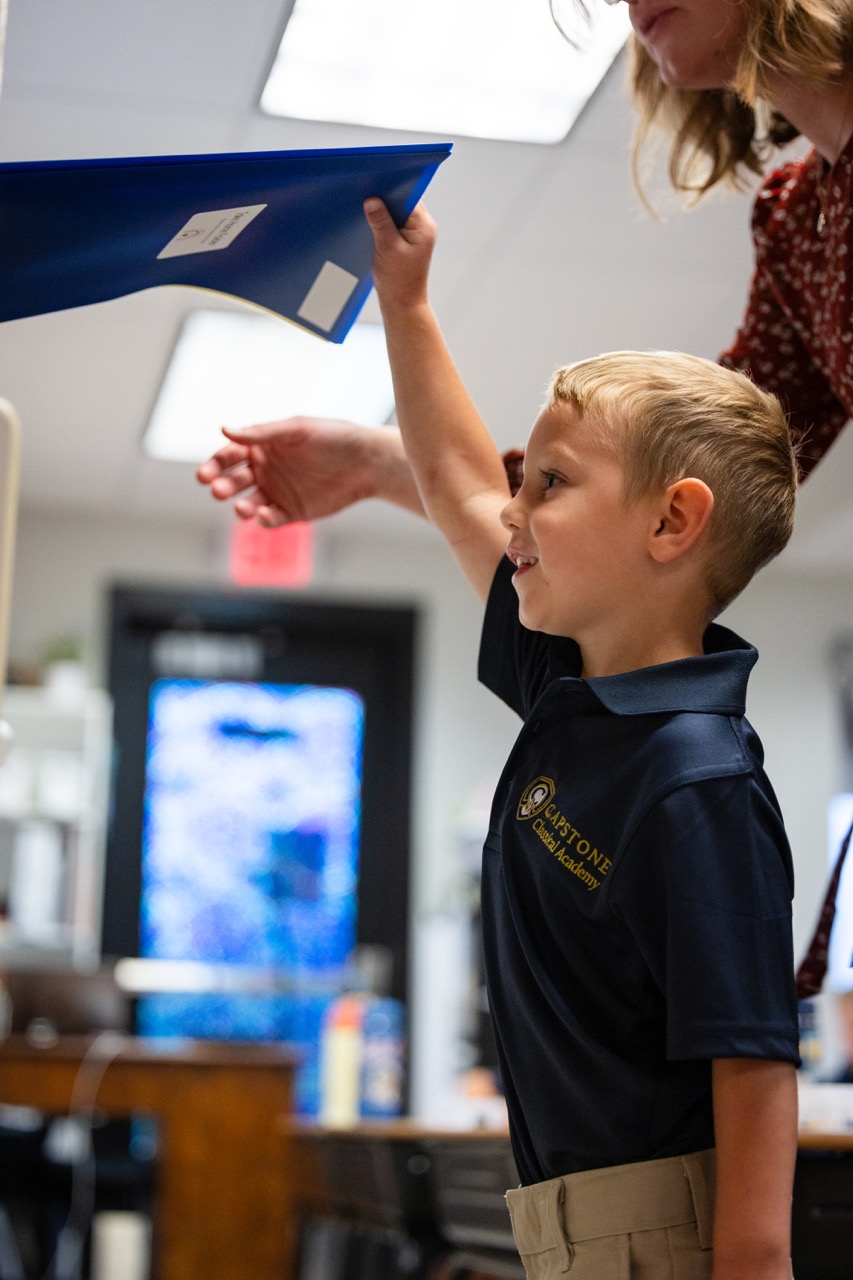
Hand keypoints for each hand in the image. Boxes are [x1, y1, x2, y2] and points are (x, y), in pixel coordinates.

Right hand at [196, 417, 387, 526]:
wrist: (367, 462)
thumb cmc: (333, 437)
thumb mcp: (296, 429)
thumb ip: (262, 433)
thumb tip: (224, 429)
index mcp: (262, 447)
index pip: (229, 456)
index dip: (215, 464)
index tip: (204, 474)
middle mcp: (265, 470)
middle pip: (233, 480)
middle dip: (222, 485)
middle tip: (216, 490)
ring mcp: (277, 492)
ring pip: (249, 502)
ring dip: (241, 506)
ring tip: (242, 508)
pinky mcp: (292, 512)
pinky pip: (271, 519)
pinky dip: (264, 519)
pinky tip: (264, 515)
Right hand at [363, 199, 436, 314]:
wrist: (402, 305)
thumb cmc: (399, 282)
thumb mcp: (387, 248)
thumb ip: (380, 222)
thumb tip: (371, 200)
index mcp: (424, 226)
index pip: (407, 196)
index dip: (390, 189)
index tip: (372, 187)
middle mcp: (422, 227)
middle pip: (401, 203)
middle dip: (383, 202)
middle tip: (364, 200)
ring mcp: (415, 234)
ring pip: (395, 213)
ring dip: (381, 214)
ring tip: (366, 215)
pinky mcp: (405, 242)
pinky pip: (392, 224)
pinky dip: (381, 225)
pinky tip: (370, 228)